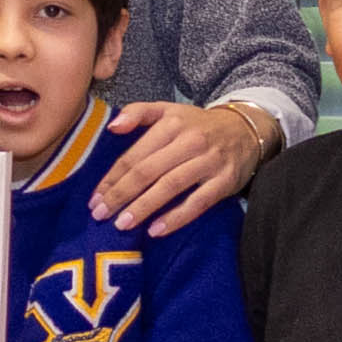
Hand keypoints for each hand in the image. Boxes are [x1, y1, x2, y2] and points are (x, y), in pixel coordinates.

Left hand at [96, 96, 273, 233]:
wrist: (246, 130)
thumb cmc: (198, 125)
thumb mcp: (168, 110)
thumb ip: (138, 113)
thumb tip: (112, 126)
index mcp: (171, 124)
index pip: (134, 155)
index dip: (112, 178)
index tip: (94, 199)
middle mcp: (189, 142)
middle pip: (148, 171)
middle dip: (121, 195)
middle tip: (100, 215)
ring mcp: (208, 162)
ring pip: (170, 186)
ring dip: (143, 207)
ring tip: (122, 224)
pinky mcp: (224, 181)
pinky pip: (197, 203)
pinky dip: (176, 218)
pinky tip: (156, 230)